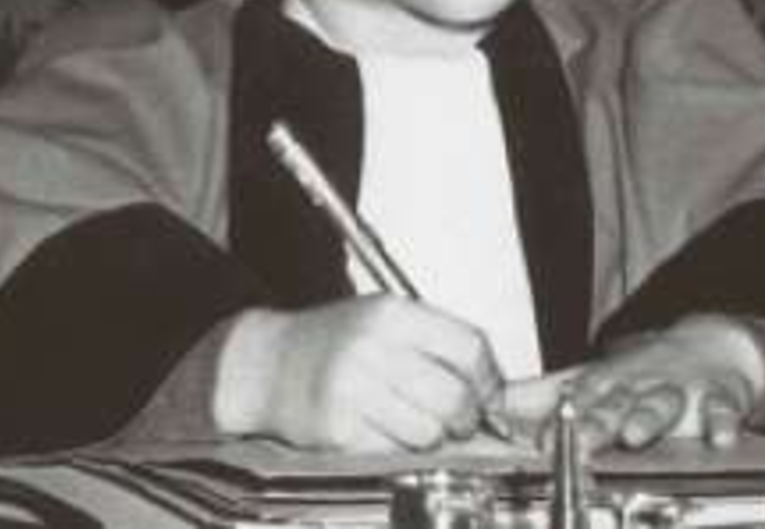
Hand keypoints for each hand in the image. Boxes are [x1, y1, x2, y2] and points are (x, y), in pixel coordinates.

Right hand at [216, 296, 501, 451]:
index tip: (490, 396)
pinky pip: (393, 451)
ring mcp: (352, 390)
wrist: (265, 364)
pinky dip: (398, 449)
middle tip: (460, 421)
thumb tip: (499, 390)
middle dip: (467, 418)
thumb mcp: (384, 323)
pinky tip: (380, 430)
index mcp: (391, 313)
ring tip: (412, 423)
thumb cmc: (331, 344)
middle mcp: (372, 347)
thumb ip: (437, 345)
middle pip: (454, 396)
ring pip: (429, 432)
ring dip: (431, 437)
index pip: (469, 348)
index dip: (490, 380)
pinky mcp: (337, 429)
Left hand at [494, 314, 764, 449]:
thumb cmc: (644, 374)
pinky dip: (722, 423)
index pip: (577, 399)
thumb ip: (541, 395)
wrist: (712, 346)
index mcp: (606, 383)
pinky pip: (722, 410)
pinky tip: (718, 437)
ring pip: (662, 404)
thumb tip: (491, 407)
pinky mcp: (718, 397)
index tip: (542, 440)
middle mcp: (638, 386)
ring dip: (649, 417)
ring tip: (636, 433)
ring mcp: (679, 390)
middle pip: (615, 403)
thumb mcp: (592, 378)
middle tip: (582, 437)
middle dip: (597, 421)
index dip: (559, 418)